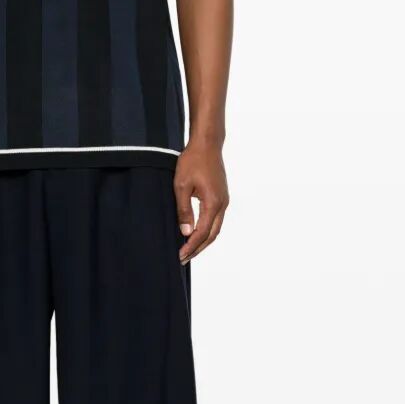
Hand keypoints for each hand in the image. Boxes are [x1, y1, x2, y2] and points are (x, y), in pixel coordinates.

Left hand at [174, 143, 228, 262]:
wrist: (207, 144)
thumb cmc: (193, 161)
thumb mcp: (181, 186)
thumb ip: (183, 210)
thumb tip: (185, 232)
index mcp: (213, 203)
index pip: (202, 232)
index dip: (191, 246)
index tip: (180, 255)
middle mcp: (222, 204)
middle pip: (212, 234)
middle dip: (198, 248)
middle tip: (183, 258)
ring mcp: (224, 200)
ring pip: (216, 228)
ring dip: (203, 241)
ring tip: (189, 250)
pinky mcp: (221, 197)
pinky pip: (216, 219)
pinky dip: (207, 230)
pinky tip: (196, 233)